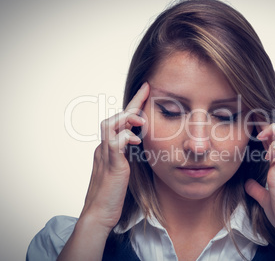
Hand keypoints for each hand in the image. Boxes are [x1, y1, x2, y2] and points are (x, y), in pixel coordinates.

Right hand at [80, 82, 149, 231]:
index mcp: (108, 149)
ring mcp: (105, 155)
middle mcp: (104, 148)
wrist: (98, 214)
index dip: (132, 106)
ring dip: (126, 117)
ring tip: (141, 118)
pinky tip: (136, 139)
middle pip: (114, 118)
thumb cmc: (112, 194)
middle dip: (132, 103)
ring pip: (110, 125)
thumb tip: (138, 144)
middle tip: (146, 89)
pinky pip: (114, 144)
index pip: (119, 122)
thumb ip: (128, 155)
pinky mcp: (110, 165)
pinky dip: (125, 137)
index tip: (145, 92)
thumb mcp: (123, 170)